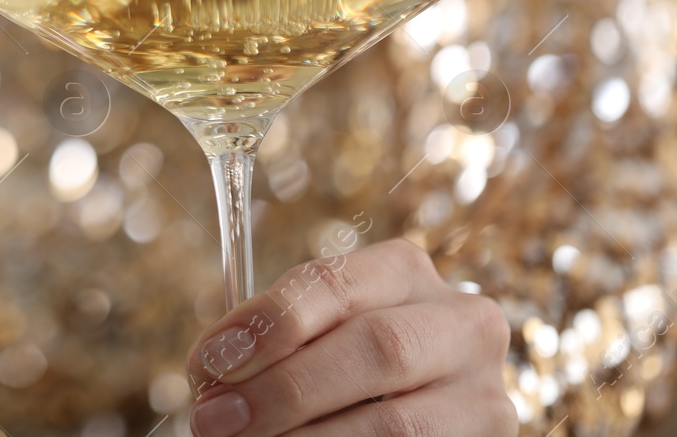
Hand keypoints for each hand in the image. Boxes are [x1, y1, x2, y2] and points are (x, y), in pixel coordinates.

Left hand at [185, 239, 515, 436]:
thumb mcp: (312, 334)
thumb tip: (209, 371)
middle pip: (376, 348)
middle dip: (285, 388)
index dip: (270, 323)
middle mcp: (461, 324)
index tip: (211, 361)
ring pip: (399, 422)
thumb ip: (271, 341)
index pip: (335, 283)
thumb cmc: (341, 365)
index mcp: (404, 273)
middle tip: (216, 418)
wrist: (410, 412)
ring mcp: (485, 393)